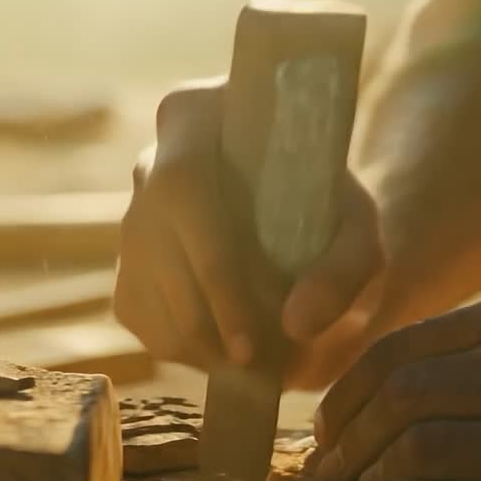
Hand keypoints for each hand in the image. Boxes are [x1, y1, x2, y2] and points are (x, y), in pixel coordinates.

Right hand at [113, 77, 385, 388]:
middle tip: (252, 363)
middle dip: (204, 316)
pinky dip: (174, 342)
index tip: (252, 335)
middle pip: (157, 244)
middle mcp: (151, 160)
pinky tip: (220, 347)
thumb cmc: (325, 197)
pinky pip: (134, 307)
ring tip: (246, 361)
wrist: (294, 194)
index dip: (212, 268)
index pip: (183, 184)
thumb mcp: (355, 220)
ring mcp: (130, 210)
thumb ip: (344, 266)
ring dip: (190, 335)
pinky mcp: (125, 257)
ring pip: (141, 282)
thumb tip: (296, 325)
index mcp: (194, 117)